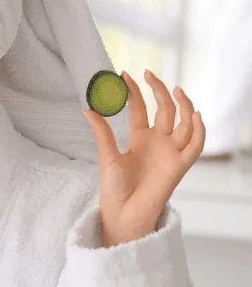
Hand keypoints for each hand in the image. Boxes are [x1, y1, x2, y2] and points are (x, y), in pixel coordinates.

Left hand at [84, 70, 205, 246]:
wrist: (123, 213)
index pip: (141, 109)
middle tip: (148, 73)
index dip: (136, 92)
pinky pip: (195, 145)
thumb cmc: (114, 189)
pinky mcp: (180, 165)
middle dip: (159, 91)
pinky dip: (198, 130)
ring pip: (184, 123)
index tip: (126, 74)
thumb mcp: (107, 156)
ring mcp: (170, 152)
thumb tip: (88, 108)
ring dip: (184, 105)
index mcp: (139, 139)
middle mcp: (157, 142)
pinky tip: (194, 115)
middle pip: (165, 110)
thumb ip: (103, 133)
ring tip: (176, 90)